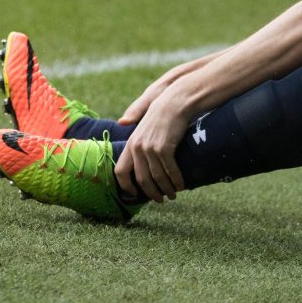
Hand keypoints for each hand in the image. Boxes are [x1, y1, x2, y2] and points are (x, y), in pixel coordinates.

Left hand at [115, 86, 190, 201]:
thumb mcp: (144, 120)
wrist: (175, 102)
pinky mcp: (164, 148)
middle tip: (160, 200)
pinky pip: (169, 170)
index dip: (126, 186)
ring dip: (166, 189)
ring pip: (157, 177)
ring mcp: (150, 148)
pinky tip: (181, 185)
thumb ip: (133, 124)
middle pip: (141, 179)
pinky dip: (176, 180)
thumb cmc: (162, 111)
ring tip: (173, 195)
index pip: (120, 171)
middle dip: (152, 193)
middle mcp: (137, 148)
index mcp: (130, 144)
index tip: (135, 194)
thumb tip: (122, 122)